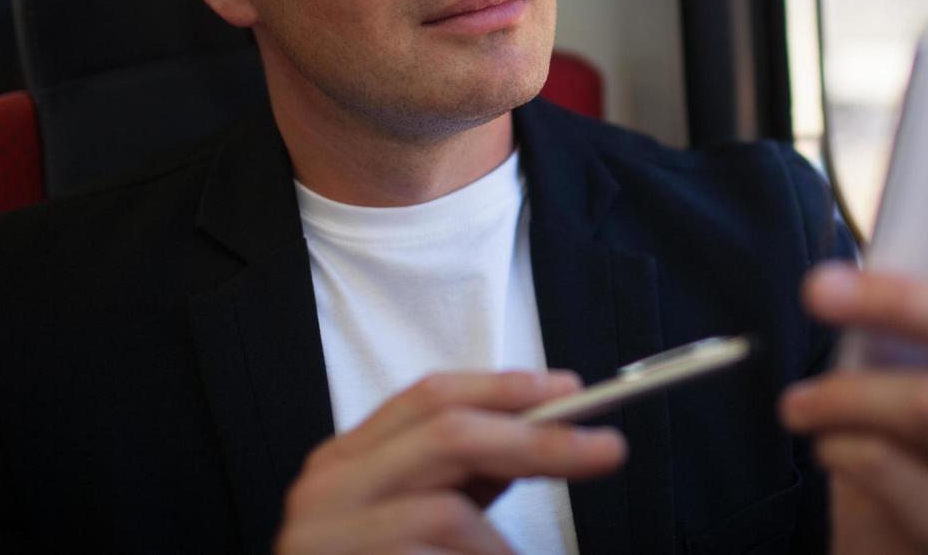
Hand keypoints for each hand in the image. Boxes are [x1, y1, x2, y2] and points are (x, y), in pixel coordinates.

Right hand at [276, 370, 625, 553]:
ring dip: (500, 547)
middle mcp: (324, 489)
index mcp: (343, 461)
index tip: (570, 395)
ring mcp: (323, 538)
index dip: (505, 388)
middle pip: (447, 436)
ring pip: (447, 514)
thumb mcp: (418, 516)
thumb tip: (540, 429)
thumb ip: (462, 475)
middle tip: (604, 450)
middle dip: (536, 442)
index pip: (428, 397)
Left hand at [780, 134, 927, 553]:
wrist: (889, 547)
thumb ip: (914, 308)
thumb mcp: (909, 363)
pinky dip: (846, 453)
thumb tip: (882, 228)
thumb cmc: (896, 442)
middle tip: (819, 288)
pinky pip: (900, 475)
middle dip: (900, 299)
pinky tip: (826, 450)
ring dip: (846, 394)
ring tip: (797, 402)